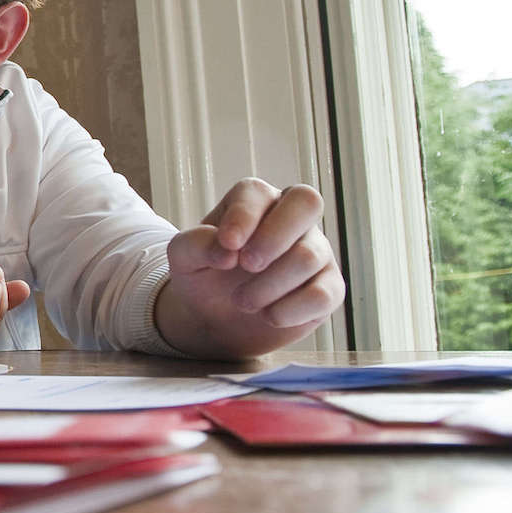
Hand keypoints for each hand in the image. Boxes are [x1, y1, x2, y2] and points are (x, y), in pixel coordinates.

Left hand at [159, 179, 344, 358]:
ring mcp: (316, 251)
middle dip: (274, 237)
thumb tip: (227, 251)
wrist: (215, 318)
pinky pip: (324, 295)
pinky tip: (269, 315)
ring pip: (308, 256)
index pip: (259, 194)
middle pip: (307, 202)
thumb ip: (196, 244)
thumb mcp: (183, 257)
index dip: (244, 217)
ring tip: (242, 301)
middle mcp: (292, 218)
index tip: (227, 245)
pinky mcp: (328, 288)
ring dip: (269, 285)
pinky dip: (292, 309)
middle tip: (247, 265)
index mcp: (255, 201)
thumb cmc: (202, 275)